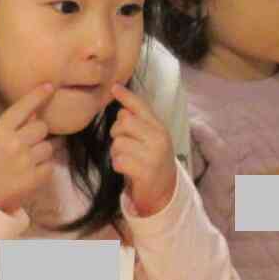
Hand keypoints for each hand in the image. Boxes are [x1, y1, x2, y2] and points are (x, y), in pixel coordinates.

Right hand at [0, 83, 56, 213]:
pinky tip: (32, 171)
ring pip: (49, 146)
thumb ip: (6, 125)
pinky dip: (44, 167)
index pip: (23, 107)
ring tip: (32, 158)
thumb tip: (31, 113)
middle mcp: (14, 144)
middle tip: (32, 140)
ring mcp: (26, 162)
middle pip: (42, 127)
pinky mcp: (34, 179)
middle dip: (39, 132)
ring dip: (43, 150)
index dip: (38, 95)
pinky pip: (50, 165)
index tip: (50, 86)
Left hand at [109, 84, 177, 217]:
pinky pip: (118, 161)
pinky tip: (127, 170)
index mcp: (159, 128)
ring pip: (118, 143)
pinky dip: (118, 166)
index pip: (141, 107)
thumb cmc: (151, 162)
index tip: (114, 87)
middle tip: (124, 144)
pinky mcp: (146, 171)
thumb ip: (138, 124)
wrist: (164, 192)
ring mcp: (153, 154)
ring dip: (116, 153)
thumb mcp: (149, 140)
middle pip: (124, 123)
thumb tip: (121, 110)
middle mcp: (158, 138)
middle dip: (116, 133)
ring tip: (128, 159)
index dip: (126, 96)